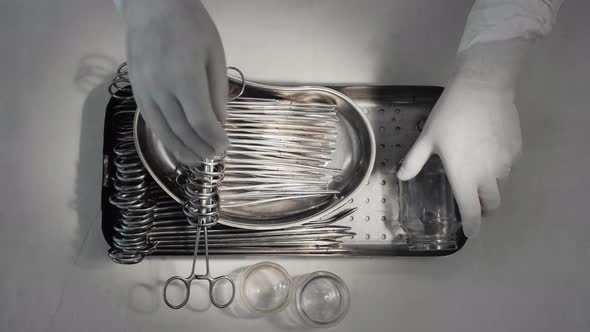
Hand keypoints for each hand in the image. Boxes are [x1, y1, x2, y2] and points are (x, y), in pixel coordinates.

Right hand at [123, 0, 227, 163]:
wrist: (153, 7)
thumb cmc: (190, 26)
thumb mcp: (214, 55)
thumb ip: (217, 91)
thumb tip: (221, 122)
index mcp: (184, 77)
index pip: (200, 121)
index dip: (213, 139)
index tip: (224, 147)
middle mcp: (160, 88)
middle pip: (181, 130)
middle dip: (199, 147)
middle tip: (213, 156)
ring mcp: (144, 89)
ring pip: (162, 129)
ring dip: (180, 149)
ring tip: (195, 160)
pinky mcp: (135, 89)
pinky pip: (149, 119)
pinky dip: (163, 136)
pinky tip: (174, 144)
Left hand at [397, 75, 521, 236]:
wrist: (483, 89)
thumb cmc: (450, 115)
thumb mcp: (427, 138)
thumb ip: (414, 161)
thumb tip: (401, 177)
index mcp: (464, 176)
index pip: (471, 211)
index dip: (472, 226)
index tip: (470, 233)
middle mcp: (488, 175)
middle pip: (491, 204)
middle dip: (484, 209)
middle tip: (475, 203)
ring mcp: (505, 163)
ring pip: (500, 183)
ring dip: (490, 184)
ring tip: (478, 167)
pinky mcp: (516, 149)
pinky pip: (509, 165)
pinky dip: (500, 165)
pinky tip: (488, 148)